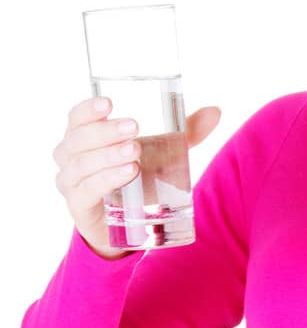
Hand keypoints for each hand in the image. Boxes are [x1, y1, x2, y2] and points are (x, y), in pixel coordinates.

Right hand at [53, 98, 222, 258]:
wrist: (127, 224)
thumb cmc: (137, 177)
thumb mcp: (161, 152)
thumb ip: (185, 133)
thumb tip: (216, 112)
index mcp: (83, 136)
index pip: (77, 117)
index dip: (88, 109)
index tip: (109, 103)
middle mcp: (69, 157)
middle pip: (78, 139)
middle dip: (106, 132)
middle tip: (134, 127)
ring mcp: (71, 183)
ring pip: (82, 164)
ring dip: (108, 155)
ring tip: (135, 151)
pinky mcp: (80, 206)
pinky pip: (88, 190)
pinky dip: (107, 179)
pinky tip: (128, 172)